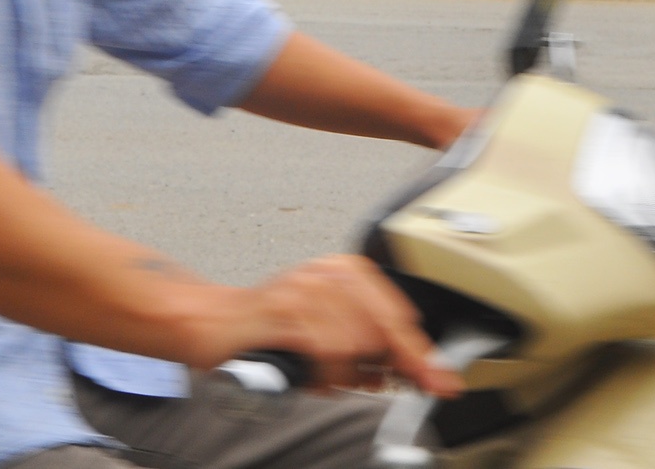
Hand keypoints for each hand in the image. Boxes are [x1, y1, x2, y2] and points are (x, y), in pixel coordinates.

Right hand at [234, 254, 460, 397]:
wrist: (213, 321)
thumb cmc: (270, 325)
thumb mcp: (327, 325)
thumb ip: (368, 344)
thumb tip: (408, 371)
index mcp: (347, 272)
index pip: (400, 316)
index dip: (421, 355)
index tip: (441, 382)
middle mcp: (330, 274)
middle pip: (385, 330)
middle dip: (387, 366)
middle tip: (374, 381)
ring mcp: (306, 290)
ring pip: (357, 345)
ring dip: (346, 373)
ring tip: (328, 375)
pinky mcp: (284, 312)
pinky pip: (325, 352)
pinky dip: (324, 375)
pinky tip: (314, 376)